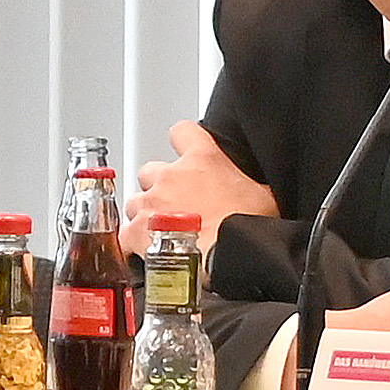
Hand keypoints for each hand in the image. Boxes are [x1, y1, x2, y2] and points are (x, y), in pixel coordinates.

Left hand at [127, 122, 276, 251]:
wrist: (228, 258)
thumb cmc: (247, 228)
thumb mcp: (265, 196)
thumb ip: (254, 185)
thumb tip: (262, 189)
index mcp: (203, 159)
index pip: (182, 132)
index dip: (183, 141)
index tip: (185, 151)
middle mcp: (172, 176)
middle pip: (151, 170)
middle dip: (159, 186)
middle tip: (176, 205)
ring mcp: (151, 202)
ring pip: (135, 200)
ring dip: (145, 213)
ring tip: (162, 231)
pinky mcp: (137, 230)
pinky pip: (125, 232)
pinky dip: (132, 241)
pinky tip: (146, 250)